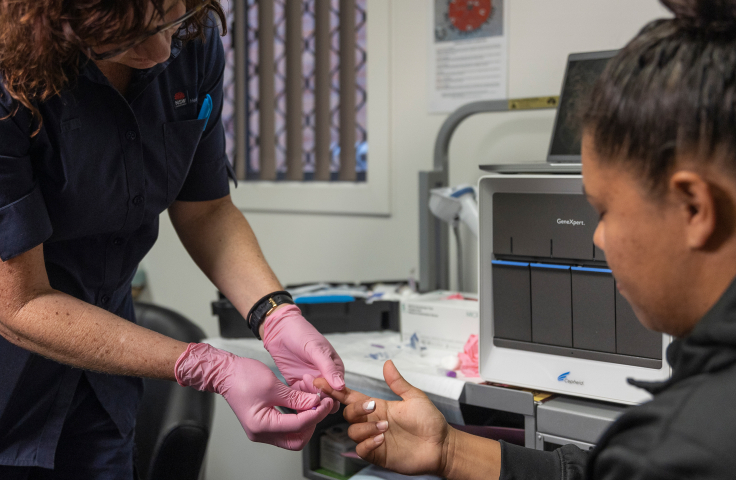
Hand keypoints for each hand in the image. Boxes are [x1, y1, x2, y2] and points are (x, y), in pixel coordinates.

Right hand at [175, 343, 333, 449]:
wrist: (225, 373)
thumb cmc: (242, 377)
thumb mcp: (274, 385)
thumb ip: (296, 397)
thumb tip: (315, 403)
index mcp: (262, 425)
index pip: (298, 426)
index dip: (316, 414)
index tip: (326, 402)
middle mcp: (261, 433)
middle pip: (297, 439)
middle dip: (312, 423)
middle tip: (322, 406)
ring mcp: (262, 430)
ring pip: (293, 435)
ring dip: (306, 420)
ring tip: (314, 402)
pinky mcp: (264, 423)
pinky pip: (286, 427)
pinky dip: (297, 417)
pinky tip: (303, 403)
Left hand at [263, 304, 344, 409]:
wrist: (279, 330)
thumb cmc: (301, 334)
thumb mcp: (317, 349)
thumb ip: (328, 368)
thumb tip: (341, 386)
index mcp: (335, 369)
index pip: (339, 390)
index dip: (331, 393)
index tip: (318, 383)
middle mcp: (324, 378)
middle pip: (328, 399)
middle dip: (319, 396)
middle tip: (307, 381)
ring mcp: (310, 382)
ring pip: (314, 401)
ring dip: (308, 397)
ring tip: (301, 378)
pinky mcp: (297, 384)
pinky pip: (300, 398)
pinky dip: (298, 398)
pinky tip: (295, 387)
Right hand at [315, 360, 452, 476]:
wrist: (441, 446)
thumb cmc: (430, 422)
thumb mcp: (414, 397)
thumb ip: (397, 382)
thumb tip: (387, 363)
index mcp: (378, 406)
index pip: (351, 397)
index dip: (336, 390)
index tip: (321, 381)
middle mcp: (373, 421)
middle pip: (348, 413)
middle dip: (356, 409)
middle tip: (372, 407)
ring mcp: (374, 438)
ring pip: (352, 431)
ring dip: (365, 427)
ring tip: (385, 427)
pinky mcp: (378, 454)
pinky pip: (361, 449)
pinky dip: (367, 443)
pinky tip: (381, 439)